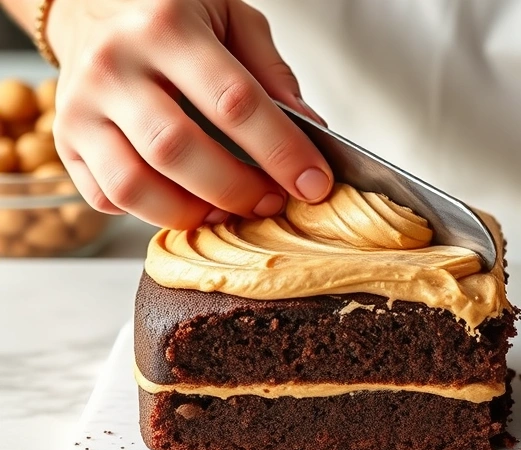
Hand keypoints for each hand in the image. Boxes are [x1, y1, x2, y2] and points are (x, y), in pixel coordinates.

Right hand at [47, 0, 332, 227]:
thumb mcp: (230, 16)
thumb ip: (271, 72)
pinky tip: (186, 202)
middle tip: (273, 201)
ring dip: (193, 213)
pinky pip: (106, 197)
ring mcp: (80, 106)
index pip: (234, 102)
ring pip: (134, 185)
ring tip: (230, 211)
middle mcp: (113, 65)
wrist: (89, 3)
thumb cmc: (169, 12)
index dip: (281, 151)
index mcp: (165, 27)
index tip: (314, 183)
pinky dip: (151, 214)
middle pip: (178, 150)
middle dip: (238, 190)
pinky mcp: (64, 140)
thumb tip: (311, 134)